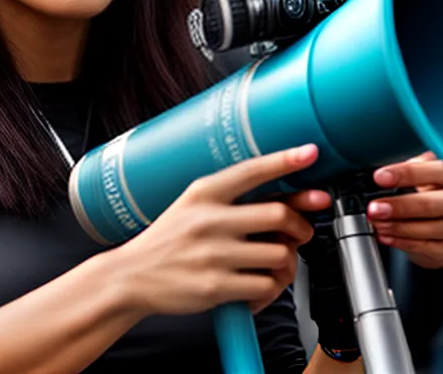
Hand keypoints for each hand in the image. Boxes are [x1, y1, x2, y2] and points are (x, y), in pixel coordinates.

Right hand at [114, 145, 330, 317]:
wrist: (131, 277)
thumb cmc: (169, 240)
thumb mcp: (193, 206)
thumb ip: (235, 204)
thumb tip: (289, 206)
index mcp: (204, 192)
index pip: (252, 170)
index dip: (285, 160)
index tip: (310, 152)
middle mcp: (209, 219)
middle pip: (278, 214)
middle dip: (301, 225)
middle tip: (302, 232)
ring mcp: (213, 253)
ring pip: (279, 254)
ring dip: (288, 264)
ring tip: (276, 266)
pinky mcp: (215, 286)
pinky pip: (265, 286)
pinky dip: (271, 290)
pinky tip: (258, 287)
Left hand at [365, 151, 442, 268]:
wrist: (428, 221)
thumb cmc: (419, 190)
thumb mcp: (412, 172)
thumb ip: (402, 169)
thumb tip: (377, 171)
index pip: (433, 170)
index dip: (405, 174)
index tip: (380, 177)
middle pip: (432, 204)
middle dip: (399, 206)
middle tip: (374, 208)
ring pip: (431, 228)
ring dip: (399, 227)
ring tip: (377, 224)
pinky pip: (428, 247)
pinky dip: (404, 242)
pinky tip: (387, 237)